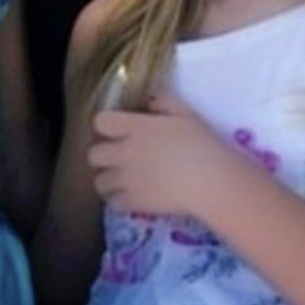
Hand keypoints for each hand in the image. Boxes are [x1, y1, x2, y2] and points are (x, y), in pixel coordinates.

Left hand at [88, 93, 228, 219]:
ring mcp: (126, 179)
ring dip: (109, 180)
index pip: (101, 122)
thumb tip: (149, 102)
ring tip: (124, 180)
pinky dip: (119, 200)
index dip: (107, 125)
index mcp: (135, 127)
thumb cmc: (201, 143)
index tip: (118, 130)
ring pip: (99, 181)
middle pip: (94, 154)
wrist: (210, 181)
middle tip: (119, 158)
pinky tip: (133, 196)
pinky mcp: (133, 202)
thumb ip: (163, 103)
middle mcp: (124, 152)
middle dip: (103, 156)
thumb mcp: (185, 114)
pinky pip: (113, 203)